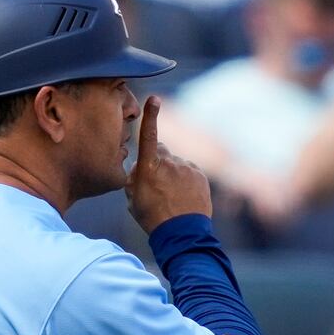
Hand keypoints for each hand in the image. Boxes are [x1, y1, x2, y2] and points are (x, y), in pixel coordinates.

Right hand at [125, 97, 211, 231]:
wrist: (182, 235)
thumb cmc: (153, 217)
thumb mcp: (133, 198)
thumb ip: (135, 177)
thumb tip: (139, 167)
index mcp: (150, 167)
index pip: (148, 136)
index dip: (150, 116)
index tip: (154, 99)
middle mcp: (170, 163)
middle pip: (162, 152)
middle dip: (158, 162)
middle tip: (157, 185)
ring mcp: (187, 168)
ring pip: (176, 163)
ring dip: (173, 173)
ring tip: (173, 196)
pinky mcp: (199, 175)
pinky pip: (189, 171)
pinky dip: (186, 180)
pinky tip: (184, 197)